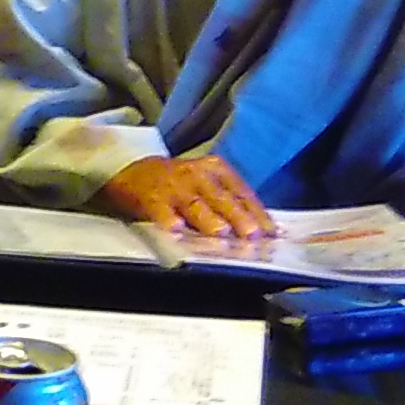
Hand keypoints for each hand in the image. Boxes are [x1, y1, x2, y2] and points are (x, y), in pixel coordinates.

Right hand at [99, 155, 276, 237]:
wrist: (135, 173)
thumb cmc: (179, 184)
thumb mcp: (207, 183)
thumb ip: (230, 203)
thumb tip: (261, 230)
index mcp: (215, 169)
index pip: (241, 192)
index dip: (257, 212)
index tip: (270, 232)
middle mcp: (196, 175)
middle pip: (221, 198)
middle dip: (238, 217)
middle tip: (251, 234)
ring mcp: (173, 186)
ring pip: (194, 204)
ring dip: (208, 219)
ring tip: (220, 233)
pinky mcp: (150, 197)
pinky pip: (160, 209)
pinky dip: (167, 219)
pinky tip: (175, 228)